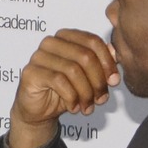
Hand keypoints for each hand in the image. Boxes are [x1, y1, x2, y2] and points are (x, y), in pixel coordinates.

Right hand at [4, 28, 120, 147]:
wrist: (40, 111)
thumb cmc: (64, 91)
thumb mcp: (88, 77)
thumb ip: (101, 63)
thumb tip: (116, 54)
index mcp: (66, 37)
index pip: (93, 41)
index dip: (107, 62)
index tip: (114, 81)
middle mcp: (51, 42)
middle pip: (85, 56)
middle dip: (98, 81)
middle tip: (101, 99)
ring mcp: (38, 56)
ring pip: (73, 70)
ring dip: (86, 93)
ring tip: (88, 107)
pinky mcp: (31, 72)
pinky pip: (59, 81)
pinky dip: (72, 98)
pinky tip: (74, 107)